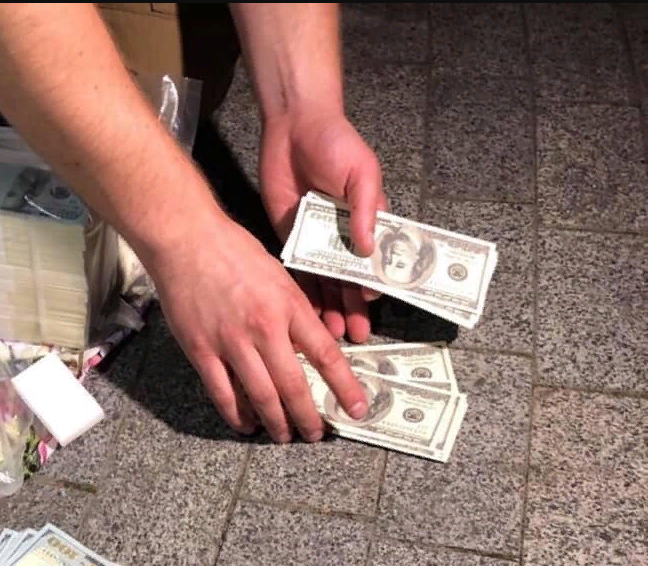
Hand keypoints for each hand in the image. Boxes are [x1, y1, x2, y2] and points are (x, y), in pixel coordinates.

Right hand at [147, 211, 368, 443]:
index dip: (345, 387)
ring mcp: (231, 342)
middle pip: (294, 386)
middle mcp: (263, 328)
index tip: (357, 408)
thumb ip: (293, 314)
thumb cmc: (232, 251)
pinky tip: (247, 425)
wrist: (186, 239)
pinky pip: (223, 394)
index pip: (326, 355)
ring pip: (260, 397)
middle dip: (308, 418)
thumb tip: (304, 350)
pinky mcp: (202, 351)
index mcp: (288, 306)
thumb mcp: (278, 277)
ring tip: (283, 436)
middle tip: (315, 434)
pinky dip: (237, 415)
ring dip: (276, 423)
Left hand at [259, 107, 387, 343]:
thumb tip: (369, 248)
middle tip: (356, 336)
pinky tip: (306, 317)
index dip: (374, 284)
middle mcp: (343, 237)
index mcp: (367, 222)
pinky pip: (298, 273)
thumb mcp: (362, 174)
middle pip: (350, 281)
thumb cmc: (337, 144)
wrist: (294, 127)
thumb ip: (367, 210)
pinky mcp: (291, 239)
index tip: (371, 303)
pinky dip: (303, 295)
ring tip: (333, 335)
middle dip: (353, 309)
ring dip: (330, 309)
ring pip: (325, 284)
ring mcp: (316, 241)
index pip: (375, 262)